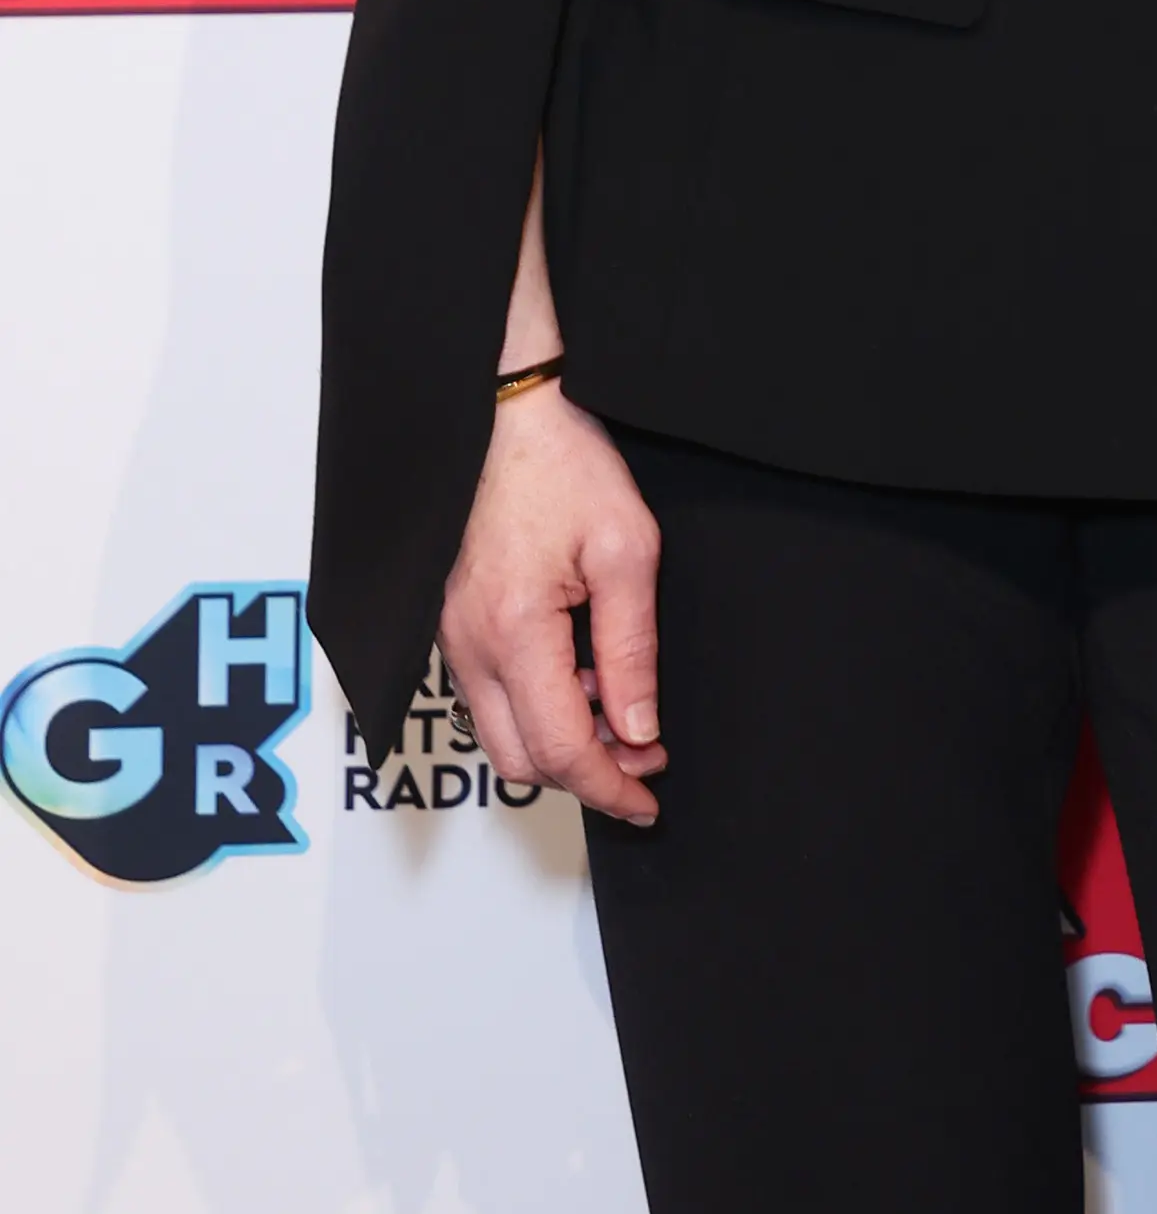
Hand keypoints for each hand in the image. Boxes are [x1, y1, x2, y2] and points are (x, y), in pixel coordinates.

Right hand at [440, 385, 666, 823]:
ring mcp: (450, 638)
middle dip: (586, 773)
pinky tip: (581, 678)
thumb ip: (632, 649)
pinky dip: (535, 709)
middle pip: (520, 759)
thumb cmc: (563, 466)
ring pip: (499, 734)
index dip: (610, 786)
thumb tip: (639, 729)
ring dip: (560, 742)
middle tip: (646, 758)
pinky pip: (487, 697)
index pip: (561, 748)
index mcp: (513, 630)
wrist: (503, 414)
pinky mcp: (450, 626)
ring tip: (622, 713)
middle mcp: (467, 645)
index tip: (648, 800)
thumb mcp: (626, 549)